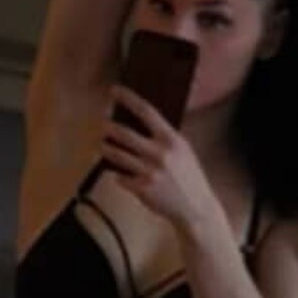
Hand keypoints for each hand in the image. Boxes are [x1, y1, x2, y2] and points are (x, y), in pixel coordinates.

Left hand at [102, 87, 217, 232]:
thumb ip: (165, 138)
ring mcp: (149, 172)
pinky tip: (118, 174)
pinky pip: (120, 178)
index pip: (146, 111)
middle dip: (109, 128)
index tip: (114, 90)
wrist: (195, 207)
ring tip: (102, 145)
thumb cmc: (189, 177)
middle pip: (124, 134)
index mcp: (172, 140)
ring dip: (105, 149)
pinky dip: (117, 175)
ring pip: (117, 155)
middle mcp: (160, 153)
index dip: (128, 98)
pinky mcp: (142, 189)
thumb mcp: (183, 151)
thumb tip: (140, 122)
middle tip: (102, 124)